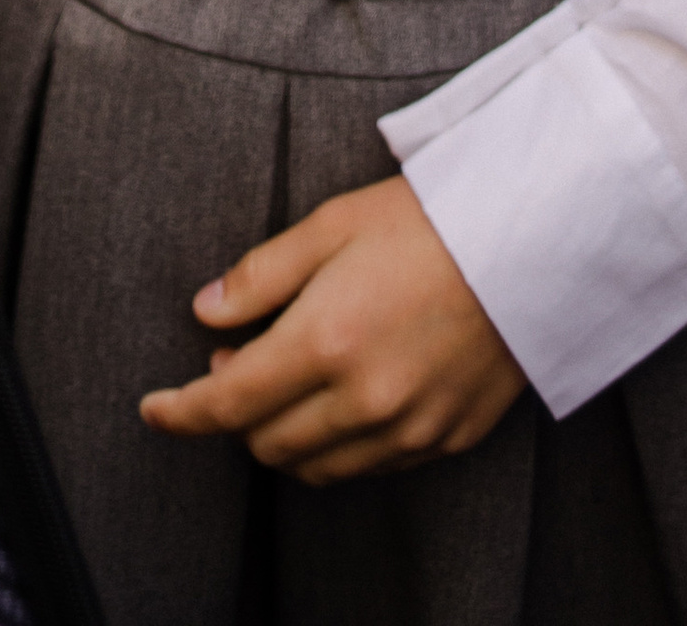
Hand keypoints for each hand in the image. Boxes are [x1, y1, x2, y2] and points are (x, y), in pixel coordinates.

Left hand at [138, 177, 523, 484]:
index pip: (227, 404)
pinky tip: (345, 397)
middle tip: (238, 361)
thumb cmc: (429, 220)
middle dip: (235, 412)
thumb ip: (261, 275)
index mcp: (325, 342)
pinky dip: (340, 444)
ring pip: (316, 467)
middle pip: (266, 443)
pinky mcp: (447, 437)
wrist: (534, 238)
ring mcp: (409, 428)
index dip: (179, 412)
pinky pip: (371, 465)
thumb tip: (204, 311)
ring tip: (289, 379)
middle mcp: (364, 400)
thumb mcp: (332, 225)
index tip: (153, 409)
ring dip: (284, 436)